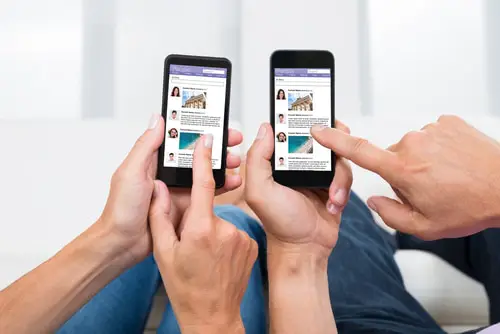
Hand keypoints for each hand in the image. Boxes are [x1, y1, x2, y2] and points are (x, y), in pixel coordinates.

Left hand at [97, 114, 242, 263]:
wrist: (122, 244)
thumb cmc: (120, 210)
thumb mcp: (131, 172)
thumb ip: (145, 146)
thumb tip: (157, 120)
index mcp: (153, 161)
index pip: (179, 138)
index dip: (197, 129)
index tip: (215, 122)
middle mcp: (166, 173)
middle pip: (196, 154)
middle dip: (216, 146)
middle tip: (234, 140)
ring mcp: (177, 190)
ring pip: (205, 172)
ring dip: (222, 165)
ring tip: (236, 162)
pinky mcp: (185, 206)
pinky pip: (206, 193)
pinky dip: (221, 186)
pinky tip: (232, 182)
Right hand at [149, 134, 256, 332]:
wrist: (213, 317)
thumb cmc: (186, 289)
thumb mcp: (164, 253)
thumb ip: (159, 216)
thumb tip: (159, 188)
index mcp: (200, 228)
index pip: (203, 184)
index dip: (203, 158)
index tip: (206, 140)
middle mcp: (225, 229)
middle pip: (209, 208)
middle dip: (198, 219)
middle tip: (192, 245)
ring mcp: (242, 237)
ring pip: (222, 221)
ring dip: (212, 231)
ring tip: (206, 258)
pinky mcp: (252, 244)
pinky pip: (235, 232)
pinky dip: (225, 239)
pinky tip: (219, 259)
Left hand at [245, 122, 352, 258]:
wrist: (305, 248)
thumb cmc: (279, 222)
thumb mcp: (259, 190)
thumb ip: (257, 158)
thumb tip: (265, 128)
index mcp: (278, 160)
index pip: (291, 131)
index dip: (301, 121)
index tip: (314, 116)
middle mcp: (298, 163)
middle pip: (320, 137)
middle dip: (332, 142)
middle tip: (335, 151)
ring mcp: (318, 172)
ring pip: (338, 155)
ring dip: (338, 176)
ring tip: (331, 195)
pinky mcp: (334, 184)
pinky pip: (346, 173)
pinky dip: (343, 188)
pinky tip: (334, 203)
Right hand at [311, 115, 499, 239]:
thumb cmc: (470, 207)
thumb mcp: (425, 226)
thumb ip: (390, 215)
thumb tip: (373, 200)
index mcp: (403, 169)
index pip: (359, 152)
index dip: (335, 141)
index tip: (319, 130)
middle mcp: (413, 144)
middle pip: (391, 158)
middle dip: (402, 173)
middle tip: (428, 189)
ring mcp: (431, 130)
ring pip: (413, 148)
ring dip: (422, 161)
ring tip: (447, 176)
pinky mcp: (447, 122)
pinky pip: (431, 136)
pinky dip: (438, 149)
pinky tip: (454, 162)